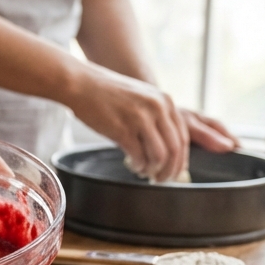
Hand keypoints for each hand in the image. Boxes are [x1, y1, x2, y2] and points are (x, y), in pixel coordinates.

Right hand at [67, 67, 234, 180]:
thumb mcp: (142, 98)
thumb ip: (157, 119)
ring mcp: (140, 118)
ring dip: (153, 170)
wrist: (81, 84)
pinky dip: (138, 166)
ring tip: (144, 172)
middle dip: (170, 171)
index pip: (183, 138)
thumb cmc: (108, 94)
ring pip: (160, 156)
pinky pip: (138, 157)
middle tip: (161, 180)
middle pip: (175, 149)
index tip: (174, 172)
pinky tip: (133, 165)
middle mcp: (157, 108)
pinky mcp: (122, 129)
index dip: (180, 160)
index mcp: (165, 101)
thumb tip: (166, 153)